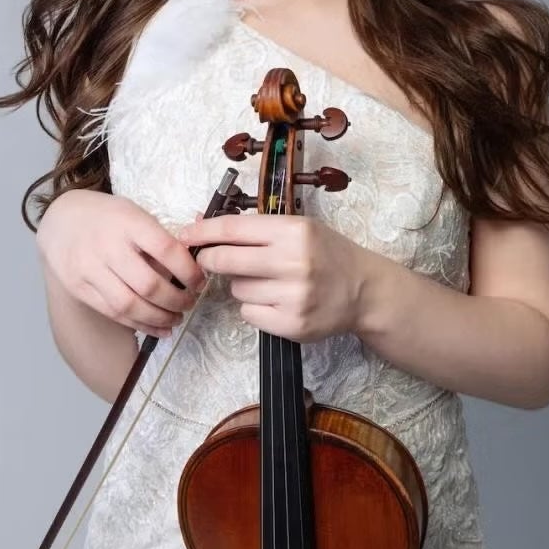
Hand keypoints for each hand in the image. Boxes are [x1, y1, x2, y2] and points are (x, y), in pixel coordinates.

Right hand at [37, 189, 205, 337]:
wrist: (61, 219)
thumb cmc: (108, 216)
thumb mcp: (135, 213)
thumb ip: (161, 236)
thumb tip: (195, 259)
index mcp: (128, 222)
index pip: (166, 250)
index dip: (189, 271)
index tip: (200, 281)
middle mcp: (108, 246)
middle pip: (149, 284)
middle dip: (177, 300)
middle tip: (190, 302)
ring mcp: (90, 269)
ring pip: (130, 305)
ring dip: (159, 318)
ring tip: (176, 318)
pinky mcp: (79, 288)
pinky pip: (113, 313)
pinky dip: (139, 324)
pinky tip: (157, 327)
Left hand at [177, 214, 374, 341]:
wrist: (363, 290)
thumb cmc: (325, 253)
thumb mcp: (298, 228)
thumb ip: (254, 228)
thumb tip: (201, 224)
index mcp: (294, 231)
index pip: (233, 229)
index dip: (203, 232)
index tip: (185, 235)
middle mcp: (294, 262)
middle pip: (225, 260)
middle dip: (209, 260)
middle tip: (209, 260)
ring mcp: (293, 296)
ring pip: (236, 289)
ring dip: (240, 285)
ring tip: (266, 281)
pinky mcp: (291, 324)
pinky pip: (248, 313)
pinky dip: (253, 307)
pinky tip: (274, 300)